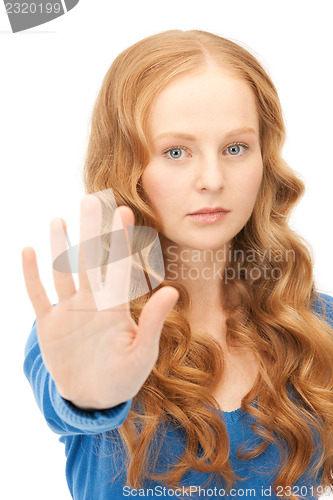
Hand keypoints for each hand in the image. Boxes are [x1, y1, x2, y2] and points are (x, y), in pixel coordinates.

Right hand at [22, 195, 178, 409]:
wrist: (94, 397)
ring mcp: (69, 311)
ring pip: (63, 272)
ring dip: (60, 247)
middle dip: (90, 231)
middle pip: (90, 260)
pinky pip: (37, 295)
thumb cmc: (124, 376)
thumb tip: (172, 290)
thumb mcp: (142, 352)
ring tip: (59, 220)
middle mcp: (92, 302)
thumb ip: (153, 321)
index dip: (121, 240)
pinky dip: (31, 275)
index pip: (118, 267)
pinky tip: (28, 251)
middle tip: (89, 200)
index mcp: (116, 307)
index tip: (123, 212)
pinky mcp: (48, 325)